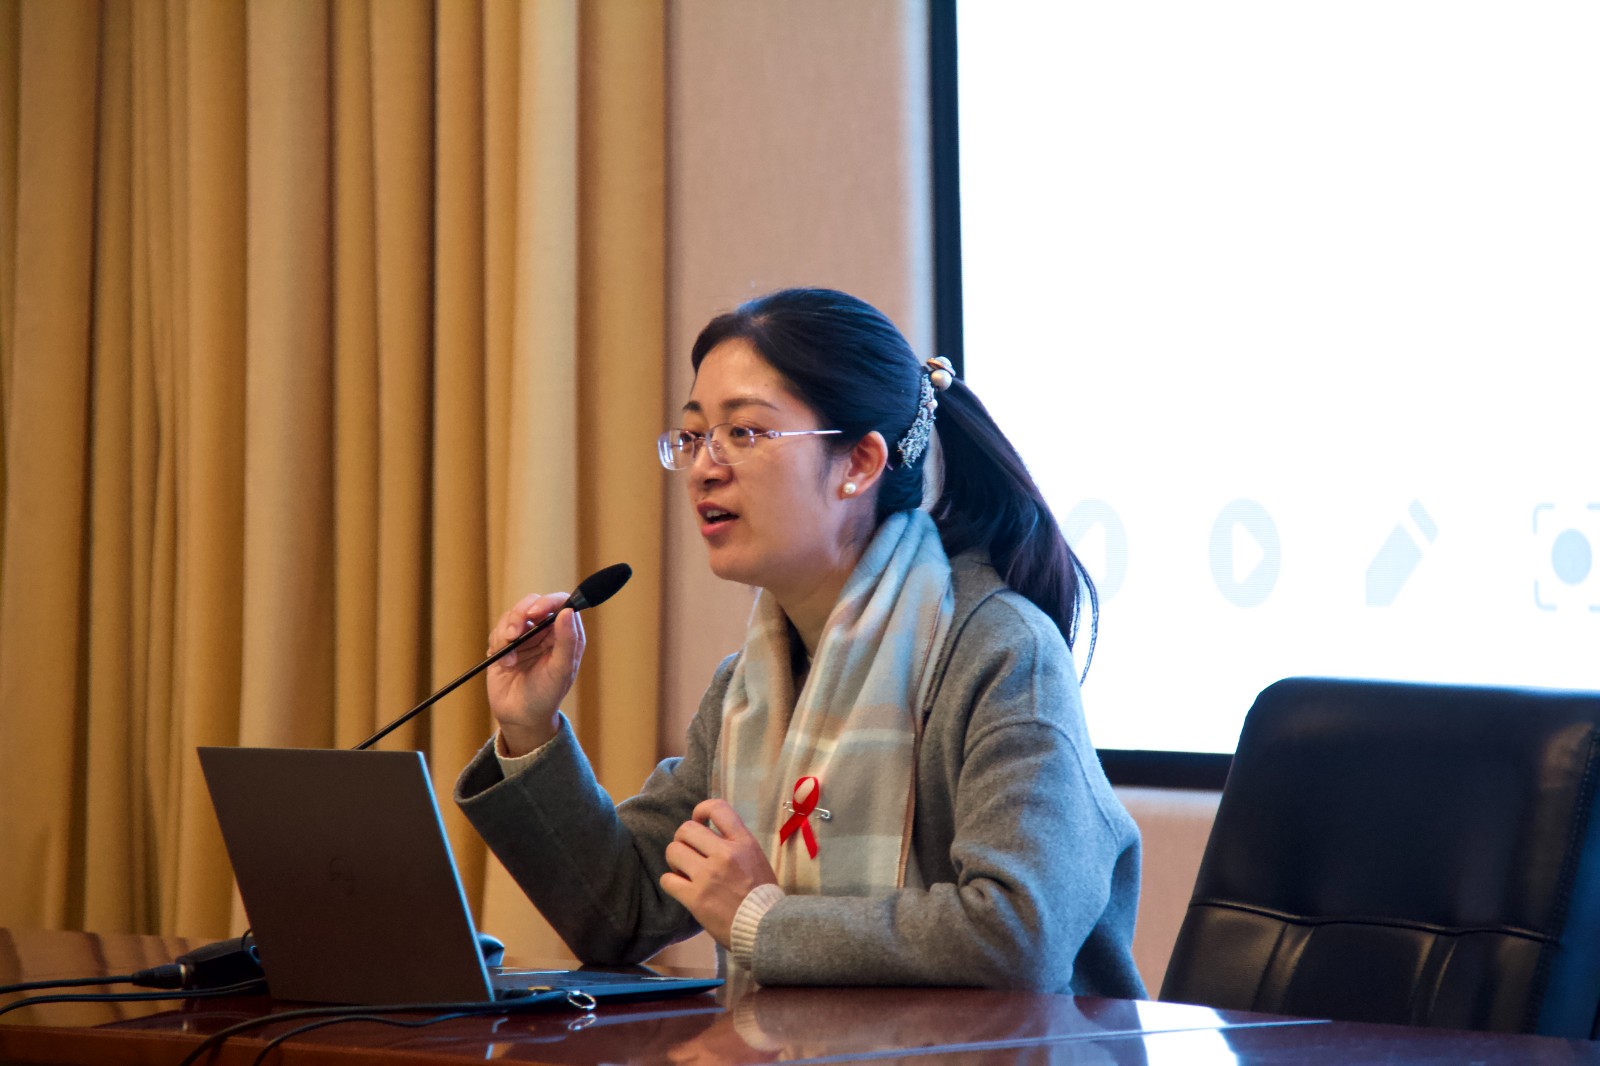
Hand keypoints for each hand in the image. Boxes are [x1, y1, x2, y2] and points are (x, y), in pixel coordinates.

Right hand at [485, 592, 585, 755]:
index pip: (561, 602)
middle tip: (513, 634)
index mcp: (565, 634)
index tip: (534, 614)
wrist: (520, 717)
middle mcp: (546, 631)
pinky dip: (498, 645)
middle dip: (520, 615)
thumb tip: (568, 611)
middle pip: (533, 603)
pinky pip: (498, 631)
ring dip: (506, 633)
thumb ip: (567, 641)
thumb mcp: (560, 671)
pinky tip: (505, 664)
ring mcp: (525, 636)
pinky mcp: (505, 644)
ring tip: (510, 657)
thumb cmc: (546, 696)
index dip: (548, 601)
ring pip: (512, 615)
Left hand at [660, 799, 777, 947]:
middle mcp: (724, 854)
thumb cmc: (762, 895)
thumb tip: (709, 835)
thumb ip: (734, 844)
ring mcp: (708, 876)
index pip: (717, 808)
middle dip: (683, 839)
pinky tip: (681, 887)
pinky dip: (671, 882)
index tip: (699, 820)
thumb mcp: (756, 858)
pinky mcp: (695, 898)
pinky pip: (667, 880)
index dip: (701, 810)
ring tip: (684, 871)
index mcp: (743, 842)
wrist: (765, 928)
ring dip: (674, 860)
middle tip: (689, 853)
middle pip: (686, 829)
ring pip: (673, 851)